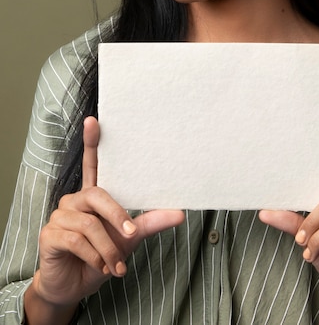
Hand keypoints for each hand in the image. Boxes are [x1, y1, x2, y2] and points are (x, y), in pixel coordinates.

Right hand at [32, 116, 184, 308]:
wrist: (76, 287)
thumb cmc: (102, 256)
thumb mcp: (129, 239)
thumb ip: (149, 223)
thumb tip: (180, 214)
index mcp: (93, 196)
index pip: (92, 164)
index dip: (92, 142)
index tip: (94, 121)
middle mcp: (75, 200)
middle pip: (97, 194)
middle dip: (116, 216)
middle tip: (131, 235)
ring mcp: (60, 216)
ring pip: (89, 223)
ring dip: (107, 247)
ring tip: (116, 264)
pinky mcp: (50, 235)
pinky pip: (76, 240)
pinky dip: (94, 256)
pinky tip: (100, 266)